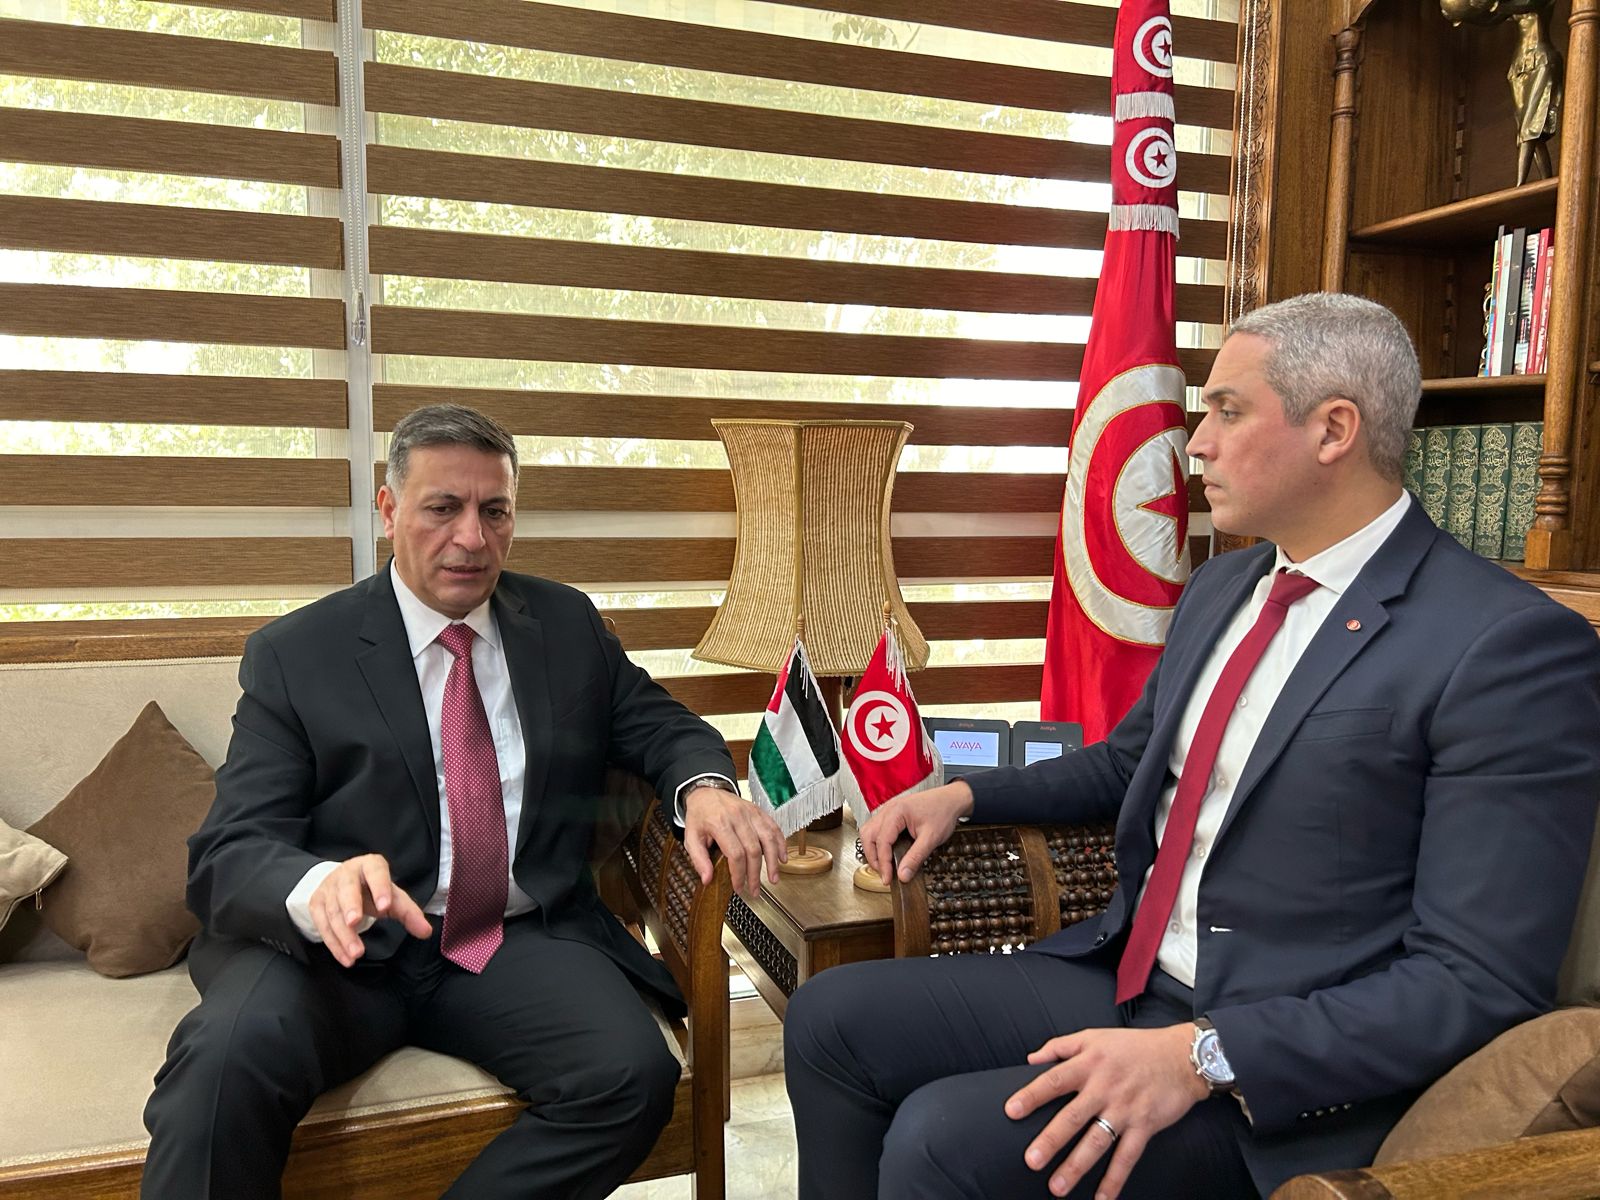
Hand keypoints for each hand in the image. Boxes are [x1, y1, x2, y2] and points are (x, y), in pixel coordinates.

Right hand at [308, 853, 431, 967]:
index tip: (385, 906)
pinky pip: (322, 925)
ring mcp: (328, 888)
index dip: (380, 887)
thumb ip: (408, 912)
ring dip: (343, 935)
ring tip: (356, 954)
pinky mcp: (316, 904)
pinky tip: (345, 958)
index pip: (375, 871)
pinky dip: (334, 944)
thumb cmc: (372, 890)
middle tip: (355, 923)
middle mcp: (346, 874)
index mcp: (369, 866)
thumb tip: (425, 931)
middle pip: (347, 889)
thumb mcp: (392, 896)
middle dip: (350, 905)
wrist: (342, 884)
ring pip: (333, 911)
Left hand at [683, 786, 785, 898]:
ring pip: (768, 839)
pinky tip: (782, 858)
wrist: (706, 791)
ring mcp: (751, 813)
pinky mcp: (758, 811)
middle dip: (756, 873)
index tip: (739, 887)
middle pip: (753, 849)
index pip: (735, 853)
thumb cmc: (699, 815)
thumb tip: (707, 879)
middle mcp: (738, 817)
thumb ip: (698, 859)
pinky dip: (780, 843)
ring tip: (773, 878)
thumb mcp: (691, 837)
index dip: (739, 874)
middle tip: (754, 890)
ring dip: (773, 861)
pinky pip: (774, 827)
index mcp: (720, 824)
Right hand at [859, 779, 973, 882]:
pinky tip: (887, 852)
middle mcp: (888, 809)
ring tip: (884, 865)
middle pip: (868, 835)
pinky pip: (876, 829)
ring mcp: (888, 810)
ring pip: (869, 832)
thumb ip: (916, 858)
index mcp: (897, 812)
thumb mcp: (931, 838)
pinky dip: (877, 843)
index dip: (883, 863)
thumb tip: (903, 875)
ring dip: (873, 850)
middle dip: (873, 857)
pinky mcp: (891, 815)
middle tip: (884, 873)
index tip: (887, 878)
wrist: (951, 800)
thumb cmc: (942, 812)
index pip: (882, 841)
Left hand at [1004, 1024, 1208, 1198]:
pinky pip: (1127, 1157)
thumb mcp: (1094, 1036)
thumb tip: (1031, 1059)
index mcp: (1089, 1064)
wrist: (1182, 1057)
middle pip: (1072, 1117)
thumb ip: (1061, 1046)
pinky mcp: (1145, 1125)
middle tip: (1031, 1161)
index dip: (1032, 1095)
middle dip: (1051, 1140)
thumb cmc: (1134, 1046)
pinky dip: (1115, 1179)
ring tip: (1057, 1187)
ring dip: (1077, 1166)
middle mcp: (1105, 1087)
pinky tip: (1102, 1198)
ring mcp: (1125, 1108)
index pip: (1054, 1080)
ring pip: (1097, 1141)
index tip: (1011, 1111)